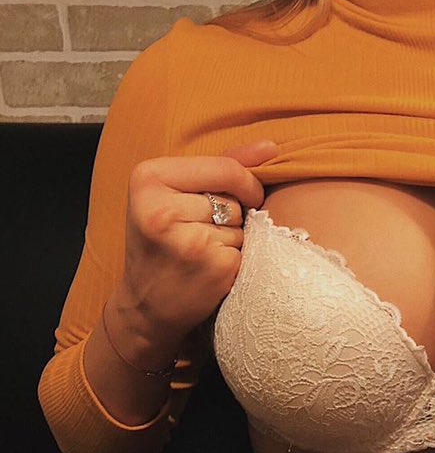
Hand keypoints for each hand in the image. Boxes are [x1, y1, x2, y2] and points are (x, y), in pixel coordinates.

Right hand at [112, 139, 278, 355]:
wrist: (145, 305)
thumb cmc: (162, 243)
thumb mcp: (172, 194)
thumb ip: (221, 166)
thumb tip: (271, 147)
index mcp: (148, 178)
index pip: (224, 167)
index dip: (245, 183)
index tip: (244, 196)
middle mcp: (162, 208)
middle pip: (233, 199)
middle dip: (229, 215)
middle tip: (196, 233)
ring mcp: (189, 240)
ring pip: (240, 226)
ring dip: (231, 238)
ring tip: (200, 251)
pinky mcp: (213, 267)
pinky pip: (244, 251)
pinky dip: (234, 259)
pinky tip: (209, 269)